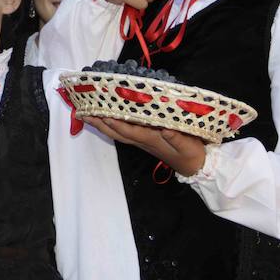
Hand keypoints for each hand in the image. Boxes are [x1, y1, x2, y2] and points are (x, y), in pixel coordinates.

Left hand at [84, 117, 205, 176]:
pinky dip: (111, 125)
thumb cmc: (191, 154)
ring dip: (102, 125)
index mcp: (151, 140)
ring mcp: (141, 141)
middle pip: (117, 133)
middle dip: (100, 123)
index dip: (117, 124)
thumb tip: (164, 129)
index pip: (130, 132)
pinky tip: (104, 119)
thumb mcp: (188, 146)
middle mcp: (142, 140)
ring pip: (117, 134)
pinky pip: (123, 133)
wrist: (195, 166)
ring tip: (87, 114)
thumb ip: (177, 138)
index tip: (104, 115)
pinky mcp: (143, 140)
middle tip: (84, 113)